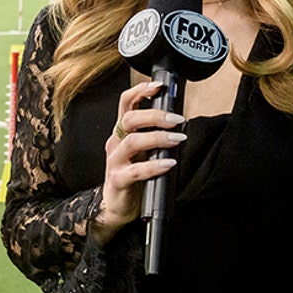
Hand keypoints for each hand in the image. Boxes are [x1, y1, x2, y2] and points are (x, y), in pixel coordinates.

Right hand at [93, 81, 182, 240]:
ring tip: (177, 140)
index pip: (125, 103)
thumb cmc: (133, 176)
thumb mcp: (142, 152)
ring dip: (158, 138)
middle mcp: (115, 143)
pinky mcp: (118, 180)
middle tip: (177, 119)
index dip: (140, 91)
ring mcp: (114, 161)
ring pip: (132, 141)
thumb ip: (153, 136)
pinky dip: (154, 166)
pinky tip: (169, 164)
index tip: (159, 86)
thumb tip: (178, 121)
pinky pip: (136, 171)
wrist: (116, 207)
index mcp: (121, 132)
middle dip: (155, 115)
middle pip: (129, 118)